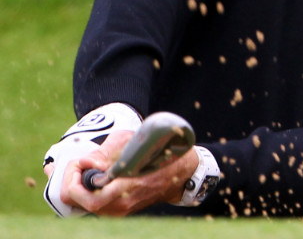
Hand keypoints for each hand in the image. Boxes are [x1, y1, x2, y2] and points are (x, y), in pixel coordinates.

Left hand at [58, 130, 199, 215]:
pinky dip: (86, 192)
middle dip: (70, 183)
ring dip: (77, 187)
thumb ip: (104, 153)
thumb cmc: (158, 154)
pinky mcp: (120, 210)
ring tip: (83, 170)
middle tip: (76, 166)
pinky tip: (91, 178)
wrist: (181, 173)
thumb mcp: (132, 143)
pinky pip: (93, 204)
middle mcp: (119, 205)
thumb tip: (85, 163)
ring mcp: (119, 211)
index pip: (83, 196)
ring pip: (83, 205)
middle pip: (76, 203)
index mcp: (123, 189)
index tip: (81, 161)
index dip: (73, 177)